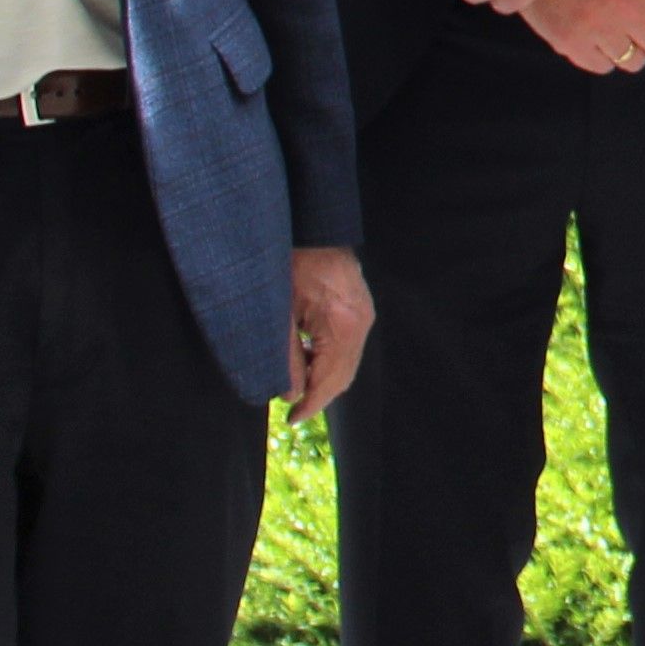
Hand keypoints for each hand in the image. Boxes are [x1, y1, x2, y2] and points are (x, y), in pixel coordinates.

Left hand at [288, 249, 371, 414]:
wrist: (312, 227)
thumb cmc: (290, 263)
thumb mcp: (279, 314)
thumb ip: (286, 356)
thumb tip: (289, 394)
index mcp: (343, 325)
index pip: (331, 380)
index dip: (311, 404)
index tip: (291, 418)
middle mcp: (361, 322)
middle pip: (344, 376)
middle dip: (318, 395)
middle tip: (291, 409)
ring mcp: (364, 314)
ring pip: (347, 363)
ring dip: (323, 378)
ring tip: (295, 384)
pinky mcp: (360, 309)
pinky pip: (348, 347)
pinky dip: (329, 360)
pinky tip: (307, 357)